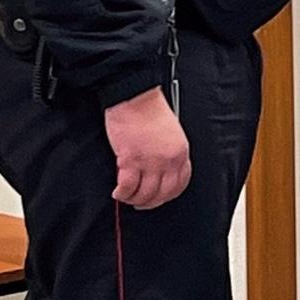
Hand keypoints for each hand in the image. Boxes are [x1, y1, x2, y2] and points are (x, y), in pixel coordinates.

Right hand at [105, 87, 191, 208]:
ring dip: (133, 199)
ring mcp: (151, 162)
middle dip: (150, 202)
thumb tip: (159, 173)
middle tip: (140, 202)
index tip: (159, 197)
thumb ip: (168, 153)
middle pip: (162, 194)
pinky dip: (122, 193)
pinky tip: (118, 192)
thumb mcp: (171, 133)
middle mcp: (169, 160)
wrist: (135, 96)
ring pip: (144, 194)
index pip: (180, 184)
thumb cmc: (149, 110)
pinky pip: (127, 187)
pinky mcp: (131, 161)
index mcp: (181, 152)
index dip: (167, 195)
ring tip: (126, 196)